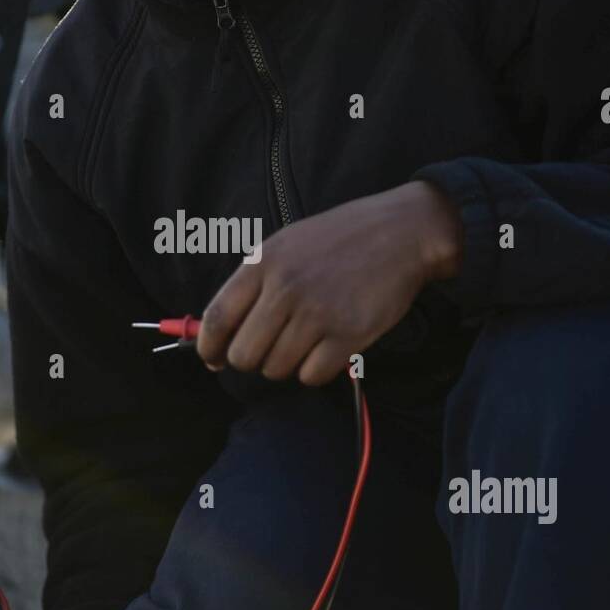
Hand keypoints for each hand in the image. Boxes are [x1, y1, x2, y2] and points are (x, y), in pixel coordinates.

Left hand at [196, 181, 461, 386]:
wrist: (401, 233)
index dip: (208, 347)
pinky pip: (312, 376)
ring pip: (276, 368)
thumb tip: (218, 337)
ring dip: (286, 363)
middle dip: (251, 360)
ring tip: (305, 339)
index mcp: (264, 262)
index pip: (217, 317)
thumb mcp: (286, 245)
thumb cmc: (340, 240)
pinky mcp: (347, 335)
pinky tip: (327, 347)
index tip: (212, 358)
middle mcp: (286, 288)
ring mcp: (317, 313)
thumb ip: (252, 285)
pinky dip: (316, 370)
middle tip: (269, 348)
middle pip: (243, 355)